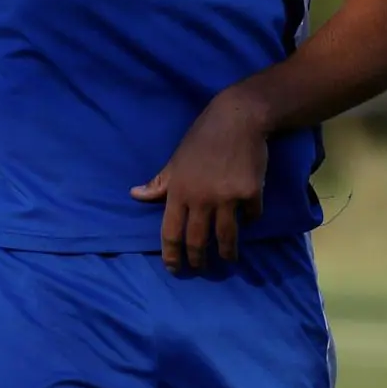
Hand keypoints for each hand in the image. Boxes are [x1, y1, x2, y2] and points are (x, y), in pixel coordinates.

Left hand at [130, 92, 268, 269]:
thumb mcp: (176, 159)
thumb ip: (159, 183)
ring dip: (227, 253)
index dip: (171, 254)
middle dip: (198, 260)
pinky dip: (251, 220)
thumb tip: (135, 195)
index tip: (174, 268)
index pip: (170, 232)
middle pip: (198, 240)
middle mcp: (200, 198)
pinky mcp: (250, 193)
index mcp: (178, 191)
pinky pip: (252, 216)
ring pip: (226, 237)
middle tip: (201, 268)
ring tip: (228, 259)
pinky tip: (250, 221)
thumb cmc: (202, 138)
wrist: (237, 119)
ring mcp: (227, 198)